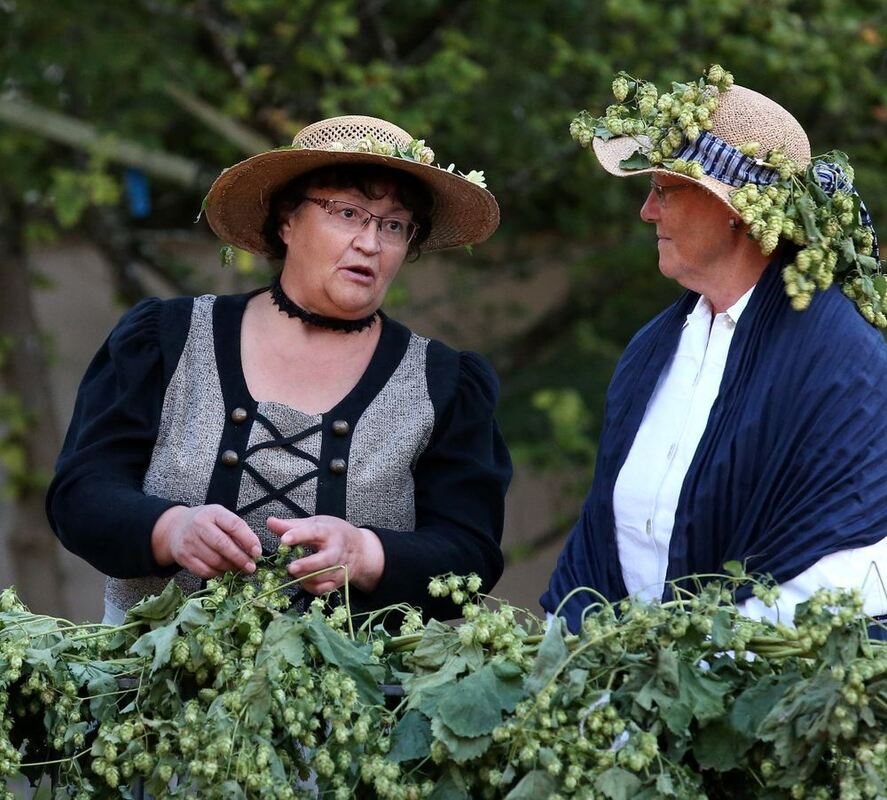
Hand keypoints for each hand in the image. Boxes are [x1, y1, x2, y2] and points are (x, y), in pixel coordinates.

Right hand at [152, 505, 261, 577]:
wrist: (176, 527)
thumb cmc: (206, 523)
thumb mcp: (221, 518)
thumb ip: (237, 531)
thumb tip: (254, 551)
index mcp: (213, 512)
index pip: (234, 525)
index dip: (248, 540)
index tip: (257, 552)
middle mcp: (199, 525)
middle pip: (223, 545)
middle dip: (240, 558)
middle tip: (251, 567)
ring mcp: (189, 542)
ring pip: (214, 560)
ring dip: (230, 567)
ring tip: (239, 568)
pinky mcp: (183, 557)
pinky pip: (204, 571)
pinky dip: (217, 573)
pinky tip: (223, 570)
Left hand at [266, 515, 384, 594]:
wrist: (360, 550)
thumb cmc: (334, 533)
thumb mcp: (316, 523)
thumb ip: (292, 525)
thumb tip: (269, 522)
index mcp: (329, 532)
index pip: (314, 532)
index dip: (299, 535)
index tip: (284, 540)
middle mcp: (337, 550)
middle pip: (325, 560)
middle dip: (307, 565)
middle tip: (290, 567)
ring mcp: (339, 568)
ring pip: (323, 577)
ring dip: (306, 577)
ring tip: (292, 573)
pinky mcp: (338, 581)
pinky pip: (323, 589)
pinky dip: (310, 587)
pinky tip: (301, 581)